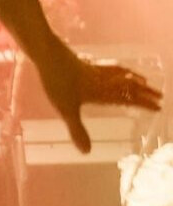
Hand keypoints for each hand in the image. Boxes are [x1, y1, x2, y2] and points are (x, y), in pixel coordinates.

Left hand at [32, 35, 162, 153]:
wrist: (46, 53)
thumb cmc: (57, 81)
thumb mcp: (65, 109)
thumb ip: (77, 129)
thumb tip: (87, 153)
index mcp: (101, 91)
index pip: (127, 98)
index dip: (142, 103)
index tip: (158, 107)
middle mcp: (101, 79)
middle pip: (127, 85)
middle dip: (144, 92)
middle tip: (159, 96)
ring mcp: (93, 69)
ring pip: (119, 74)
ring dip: (134, 79)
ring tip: (144, 81)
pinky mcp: (84, 62)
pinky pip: (107, 67)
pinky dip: (117, 68)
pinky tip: (114, 69)